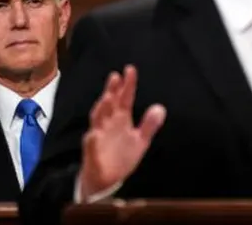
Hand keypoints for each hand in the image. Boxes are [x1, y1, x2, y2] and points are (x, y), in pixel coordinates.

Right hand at [79, 65, 165, 199]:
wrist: (105, 181)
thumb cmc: (121, 157)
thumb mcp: (140, 141)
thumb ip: (149, 125)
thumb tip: (160, 108)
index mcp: (121, 120)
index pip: (124, 99)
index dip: (127, 85)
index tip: (130, 69)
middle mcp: (108, 125)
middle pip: (109, 104)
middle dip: (111, 91)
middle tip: (115, 77)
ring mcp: (98, 138)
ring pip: (97, 121)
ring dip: (101, 110)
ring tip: (107, 98)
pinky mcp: (92, 154)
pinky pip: (90, 147)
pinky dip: (91, 141)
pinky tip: (93, 135)